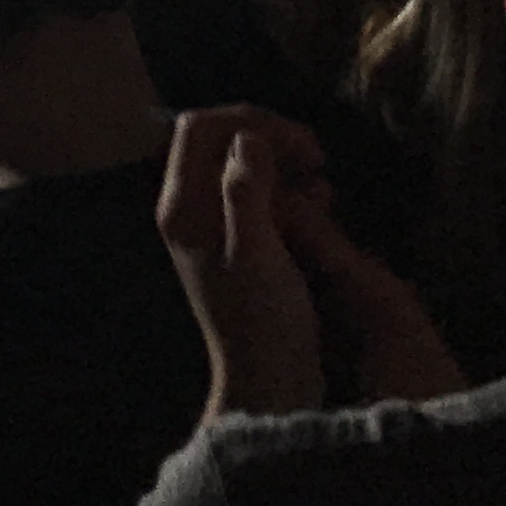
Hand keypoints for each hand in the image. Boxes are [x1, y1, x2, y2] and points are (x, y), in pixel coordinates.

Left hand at [157, 107, 326, 416]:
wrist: (270, 383)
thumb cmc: (265, 324)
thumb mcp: (259, 255)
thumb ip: (246, 193)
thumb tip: (247, 137)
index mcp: (182, 207)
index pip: (200, 128)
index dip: (250, 121)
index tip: (300, 144)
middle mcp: (187, 209)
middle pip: (219, 139)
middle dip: (270, 139)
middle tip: (318, 160)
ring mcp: (209, 224)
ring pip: (240, 163)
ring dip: (283, 164)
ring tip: (323, 187)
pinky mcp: (235, 240)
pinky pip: (256, 193)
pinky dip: (288, 189)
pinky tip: (320, 205)